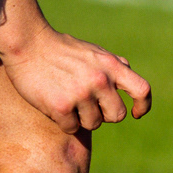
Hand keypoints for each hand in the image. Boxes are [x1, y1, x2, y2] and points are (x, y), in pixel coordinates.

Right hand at [1, 26, 150, 132]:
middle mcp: (100, 80)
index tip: (136, 114)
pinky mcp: (61, 106)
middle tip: (90, 106)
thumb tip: (131, 81)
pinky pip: (71, 128)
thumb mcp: (96, 52)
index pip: (142, 90)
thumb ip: (115, 67)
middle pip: (117, 115)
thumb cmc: (63, 49)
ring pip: (94, 124)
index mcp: (112, 65)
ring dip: (83, 118)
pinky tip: (56, 107)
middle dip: (105, 115)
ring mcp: (81, 94)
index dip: (143, 105)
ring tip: (70, 102)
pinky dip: (65, 122)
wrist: (29, 44)